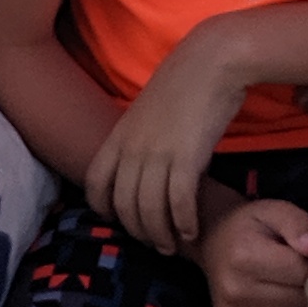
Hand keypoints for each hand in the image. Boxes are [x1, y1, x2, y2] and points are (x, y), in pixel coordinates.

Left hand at [85, 32, 244, 252]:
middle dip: (137, 230)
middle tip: (153, 243)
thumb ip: (141, 137)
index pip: (95, 182)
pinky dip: (183, 222)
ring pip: (149, 210)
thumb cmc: (186, 81)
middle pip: (123, 205)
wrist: (213, 60)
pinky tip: (190, 231)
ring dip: (160, 234)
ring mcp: (157, 154)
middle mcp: (133, 149)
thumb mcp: (150, 110)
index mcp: (120, 135)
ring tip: (171, 245)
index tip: (119, 220)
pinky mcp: (186, 158)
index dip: (102, 208)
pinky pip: (178, 202)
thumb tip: (147, 161)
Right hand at [197, 190, 307, 306]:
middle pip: (297, 299)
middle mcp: (234, 288)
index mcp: (244, 256)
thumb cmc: (251, 226)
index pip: (301, 272)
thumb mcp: (274, 211)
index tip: (300, 254)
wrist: (213, 241)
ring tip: (283, 283)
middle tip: (293, 269)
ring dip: (294, 305)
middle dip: (304, 285)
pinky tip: (272, 300)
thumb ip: (297, 223)